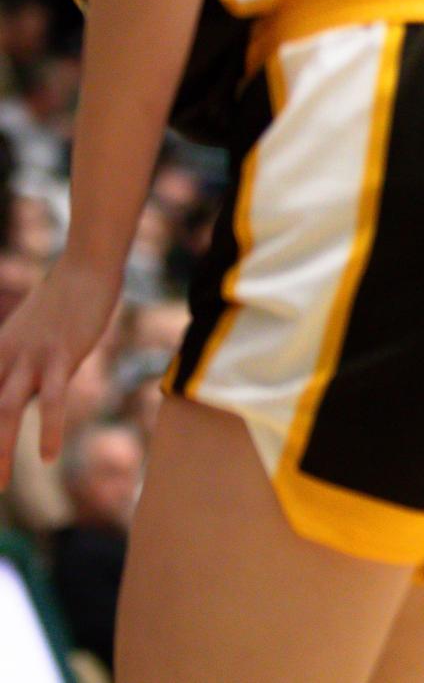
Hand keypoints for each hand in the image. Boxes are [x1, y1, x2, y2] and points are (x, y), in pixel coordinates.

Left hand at [0, 257, 120, 485]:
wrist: (86, 266)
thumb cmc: (66, 299)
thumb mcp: (35, 335)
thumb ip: (24, 366)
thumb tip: (26, 396)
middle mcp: (6, 358)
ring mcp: (32, 358)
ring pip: (6, 411)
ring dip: (0, 450)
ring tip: (0, 486)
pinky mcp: (62, 356)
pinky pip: (53, 399)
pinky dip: (48, 429)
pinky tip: (47, 457)